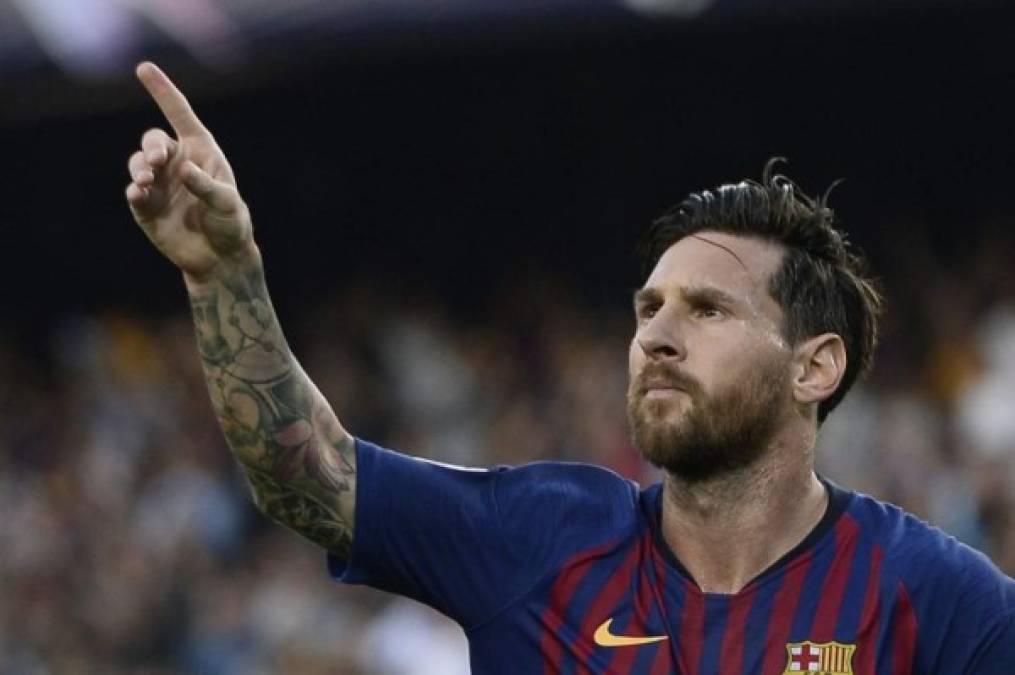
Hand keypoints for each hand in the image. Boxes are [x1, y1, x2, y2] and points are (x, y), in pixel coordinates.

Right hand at [125, 62, 256, 282]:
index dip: (163, 91)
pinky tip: (139, 194)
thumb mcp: (228, 204)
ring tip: (146, 181)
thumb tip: (184, 170)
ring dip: (140, 168)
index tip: (143, 68)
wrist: (220, 257)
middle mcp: (176, 163)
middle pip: (153, 140)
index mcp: (200, 151)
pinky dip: (134, 190)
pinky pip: (133, 192)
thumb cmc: (231, 224)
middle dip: (152, 146)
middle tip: (158, 161)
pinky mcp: (146, 207)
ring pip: (138, 163)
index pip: (179, 114)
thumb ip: (208, 187)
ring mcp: (159, 184)